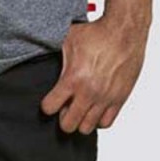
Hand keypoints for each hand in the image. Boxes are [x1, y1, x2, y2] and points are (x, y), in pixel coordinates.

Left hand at [39, 15, 148, 134]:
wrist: (123, 32)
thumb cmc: (96, 32)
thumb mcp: (68, 39)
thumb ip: (54, 51)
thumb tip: (36, 47)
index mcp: (73, 78)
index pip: (51, 107)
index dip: (47, 105)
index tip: (48, 101)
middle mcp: (89, 92)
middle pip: (69, 124)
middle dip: (62, 117)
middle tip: (63, 107)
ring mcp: (105, 98)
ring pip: (87, 127)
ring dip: (80, 119)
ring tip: (78, 108)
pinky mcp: (119, 99)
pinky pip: (106, 123)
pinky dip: (97, 120)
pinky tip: (93, 108)